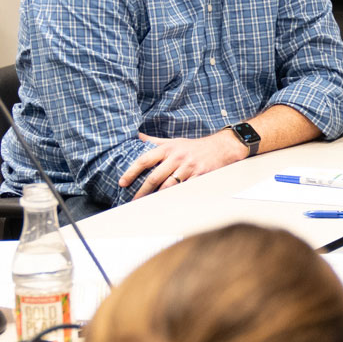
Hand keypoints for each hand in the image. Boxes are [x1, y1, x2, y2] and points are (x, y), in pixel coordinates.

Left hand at [121, 129, 248, 197]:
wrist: (220, 148)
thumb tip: (137, 136)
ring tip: (147, 205)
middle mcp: (176, 158)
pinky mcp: (198, 176)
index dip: (131, 171)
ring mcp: (188, 168)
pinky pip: (184, 189)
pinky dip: (175, 197)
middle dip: (142, 190)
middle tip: (133, 200)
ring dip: (156, 196)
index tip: (122, 182)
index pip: (145, 160)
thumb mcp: (173, 141)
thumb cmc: (193, 146)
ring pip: (168, 186)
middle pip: (155, 177)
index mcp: (168, 148)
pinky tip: (167, 204)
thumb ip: (155, 141)